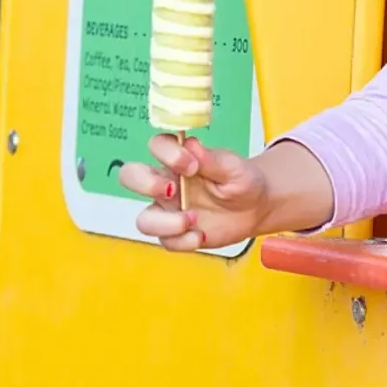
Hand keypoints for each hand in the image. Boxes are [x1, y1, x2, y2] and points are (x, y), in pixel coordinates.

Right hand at [119, 134, 271, 252]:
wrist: (257, 208)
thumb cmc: (242, 180)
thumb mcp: (234, 167)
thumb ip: (211, 159)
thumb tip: (190, 145)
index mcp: (180, 160)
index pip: (156, 146)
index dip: (166, 153)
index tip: (191, 165)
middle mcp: (167, 183)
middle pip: (130, 176)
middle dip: (144, 183)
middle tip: (173, 191)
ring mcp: (169, 211)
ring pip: (142, 220)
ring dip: (164, 223)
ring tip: (193, 220)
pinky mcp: (177, 234)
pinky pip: (166, 242)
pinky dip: (182, 242)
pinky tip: (202, 236)